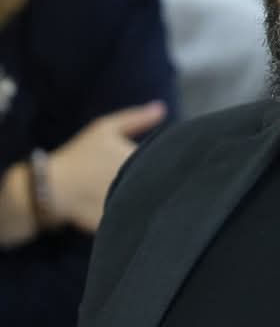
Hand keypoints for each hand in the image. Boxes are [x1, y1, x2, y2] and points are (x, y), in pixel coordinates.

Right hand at [48, 102, 165, 232]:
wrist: (51, 190)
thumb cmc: (79, 155)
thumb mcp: (105, 130)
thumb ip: (137, 119)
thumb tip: (163, 108)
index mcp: (138, 157)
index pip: (173, 157)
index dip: (177, 157)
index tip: (177, 157)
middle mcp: (138, 180)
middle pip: (169, 180)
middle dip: (172, 177)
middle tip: (169, 175)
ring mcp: (130, 203)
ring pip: (158, 200)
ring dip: (161, 196)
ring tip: (158, 192)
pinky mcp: (121, 222)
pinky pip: (143, 219)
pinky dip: (147, 215)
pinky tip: (145, 210)